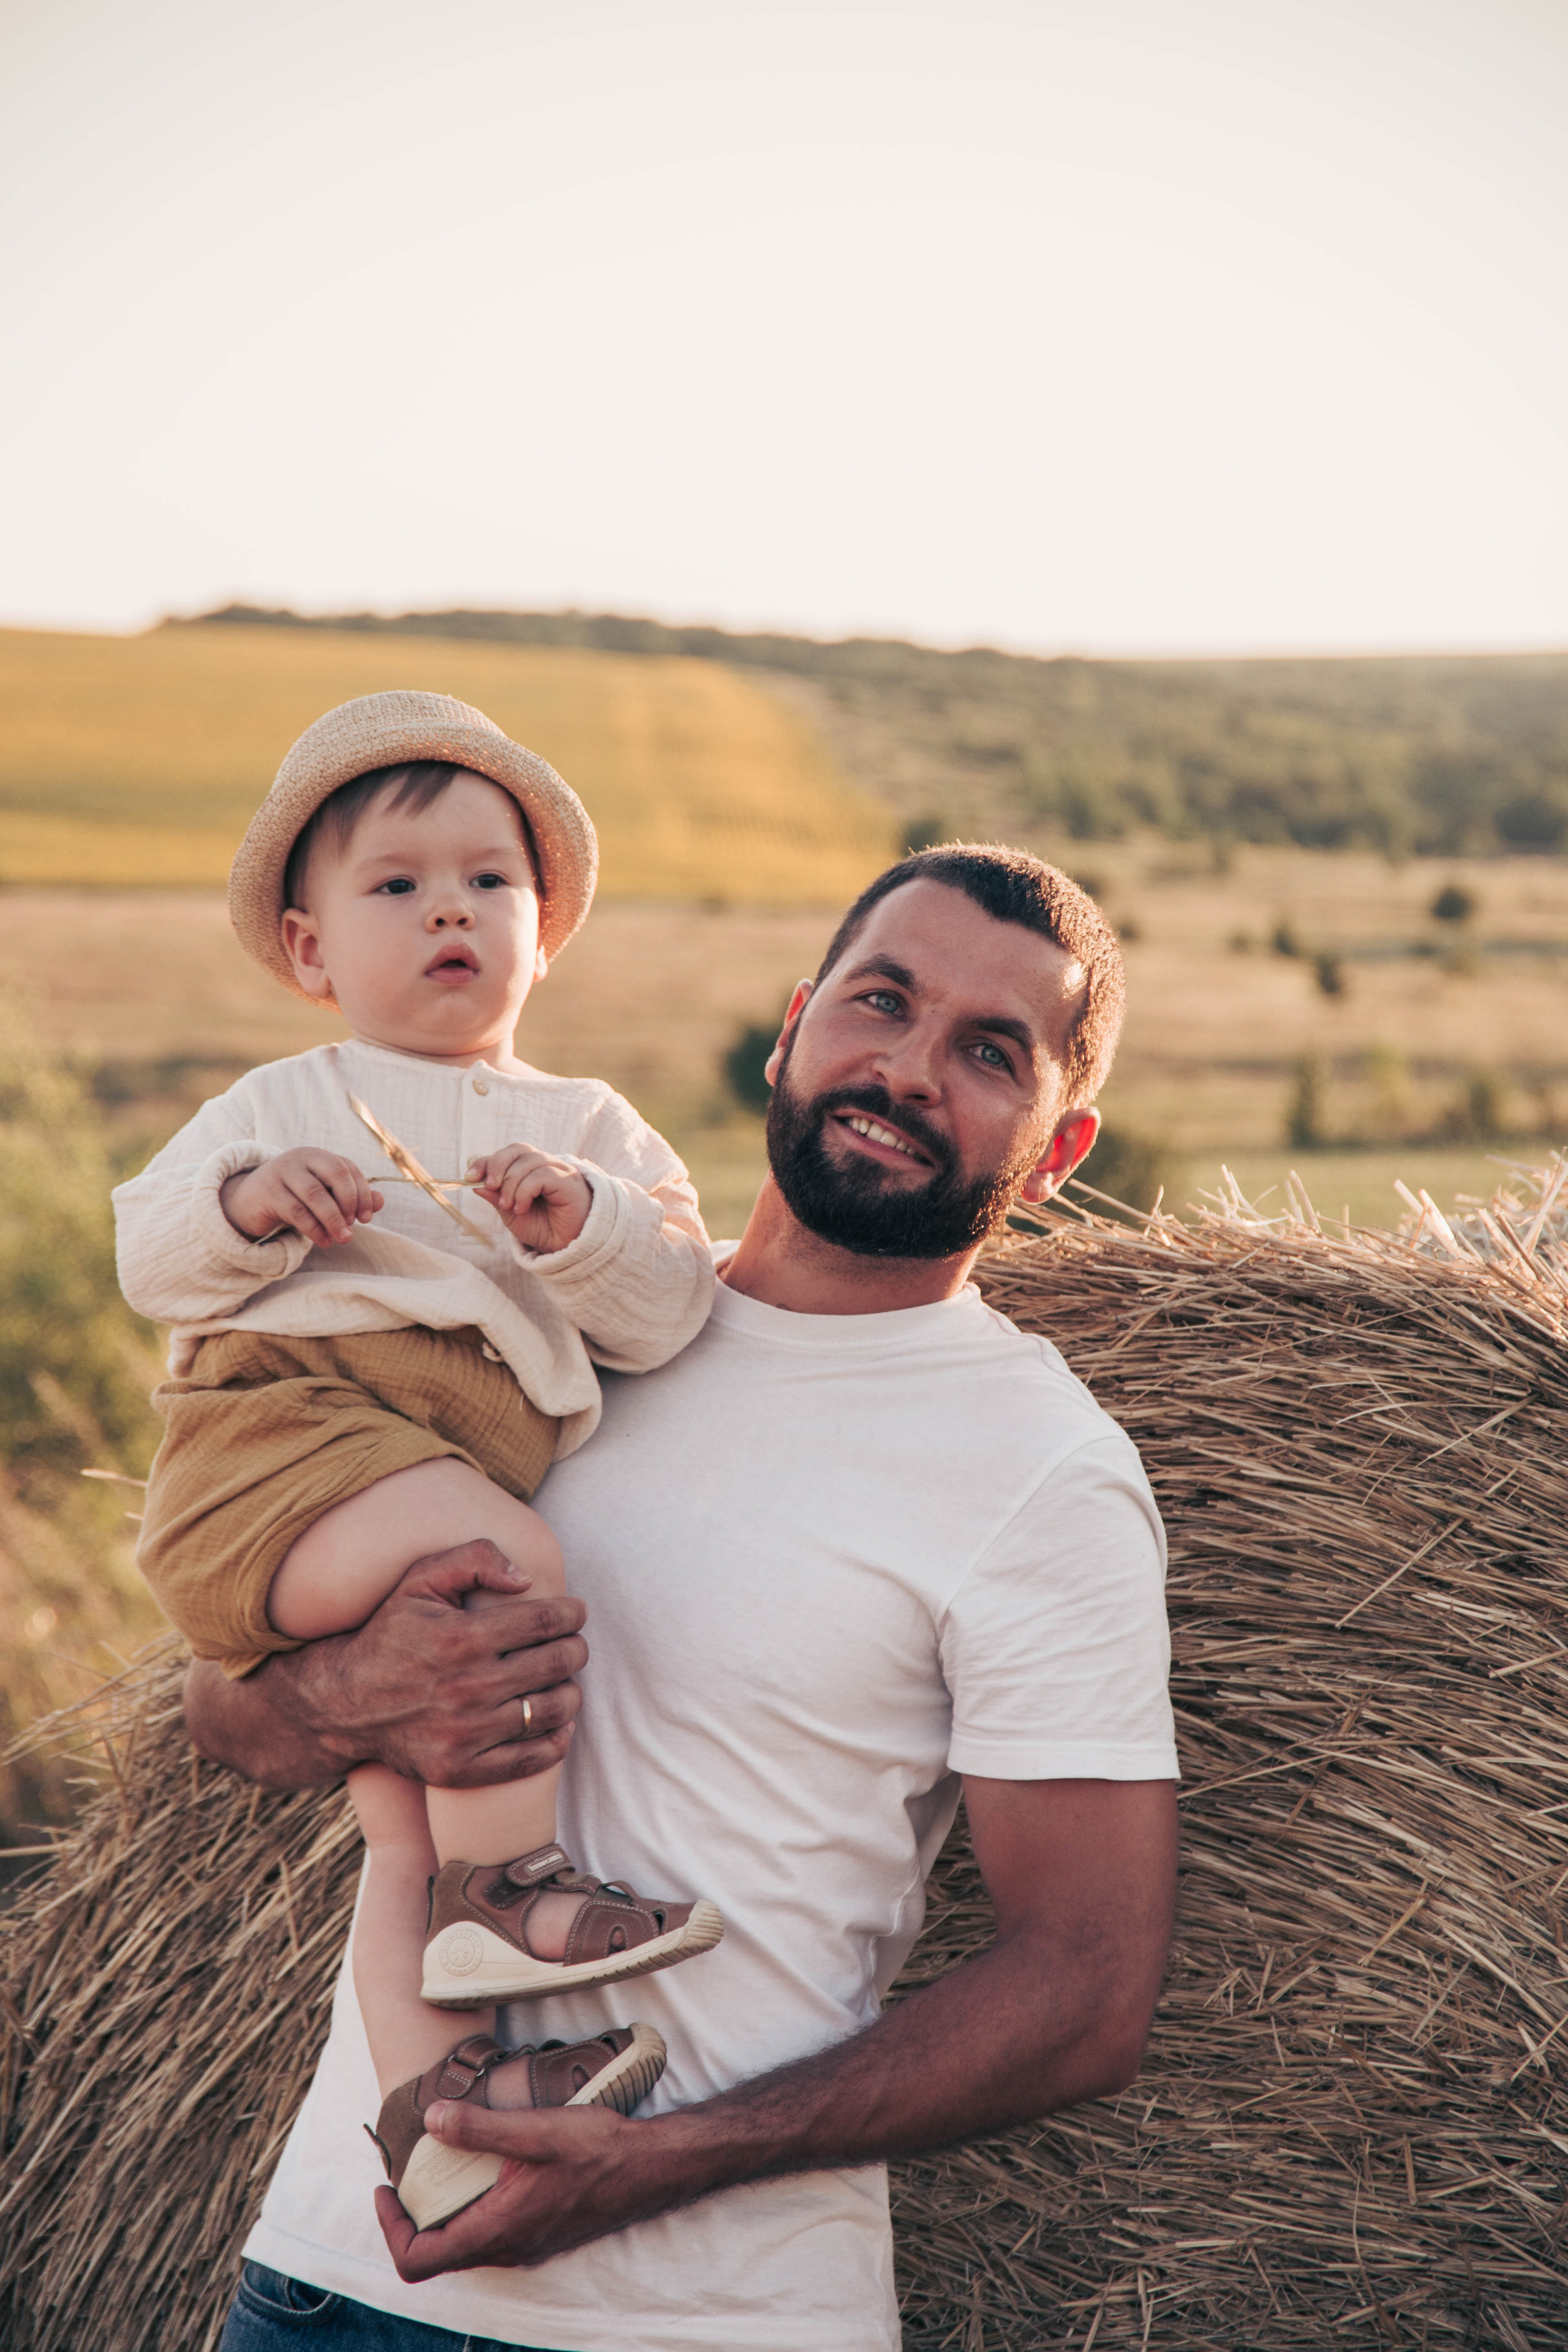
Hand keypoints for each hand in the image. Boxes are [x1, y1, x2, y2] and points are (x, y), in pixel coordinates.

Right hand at [185, 1540, 586, 1788]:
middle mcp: (466, 1687)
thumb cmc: (390, 1634)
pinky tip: (559, 1724)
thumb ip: (473, 1559)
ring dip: (570, 1693)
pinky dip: (555, 1742)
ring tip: (566, 1682)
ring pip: (550, 1711)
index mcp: (460, 1637)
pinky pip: (530, 1760)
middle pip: (555, 1664)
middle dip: (575, 1649)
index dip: (571, 1614)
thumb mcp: (418, 1580)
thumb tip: (525, 1577)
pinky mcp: (460, 1769)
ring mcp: (465, 1733)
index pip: (544, 1622)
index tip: (576, 1612)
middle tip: (574, 1645)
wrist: (343, 1704)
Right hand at [220, 1149, 382, 1245]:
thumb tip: (380, 1201)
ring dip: (333, 1219)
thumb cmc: (294, 1198)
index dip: (362, 1193)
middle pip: (336, 1173)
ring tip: (343, 1238)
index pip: (348, 1168)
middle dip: (349, 1201)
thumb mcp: (323, 1195)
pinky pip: (296, 1211)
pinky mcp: (267, 1191)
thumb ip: (351, 1197)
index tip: (367, 1218)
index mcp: (318, 1156)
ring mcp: (282, 1172)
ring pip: (316, 1194)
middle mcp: (301, 1158)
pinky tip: (324, 1241)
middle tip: (354, 1225)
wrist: (248, 1201)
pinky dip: (314, 1229)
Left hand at [375, 2104, 690, 2278]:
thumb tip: (430, 2118)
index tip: (385, 2188)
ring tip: (438, 2166)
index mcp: (498, 2231)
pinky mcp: (538, 2235)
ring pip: (463, 2246)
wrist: (650, 2167)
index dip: (390, 2229)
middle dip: (410, 2218)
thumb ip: (480, 2128)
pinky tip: (480, 2170)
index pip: (419, 2260)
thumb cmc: (598, 2148)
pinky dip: (468, 2209)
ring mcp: (525, 2247)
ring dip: (440, 2214)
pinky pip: (488, 2235)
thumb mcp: (535, 2129)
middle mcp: (508, 2250)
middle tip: (404, 2172)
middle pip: (436, 2256)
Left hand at [469, 1146, 592, 1253]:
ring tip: (508, 1206)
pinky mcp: (569, 1181)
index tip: (470, 1177)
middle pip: (518, 1150)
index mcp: (531, 1170)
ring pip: (528, 1161)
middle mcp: (545, 1165)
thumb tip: (476, 1184)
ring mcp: (559, 1170)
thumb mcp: (511, 1214)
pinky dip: (525, 1191)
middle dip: (497, 1166)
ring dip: (511, 1184)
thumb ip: (496, 1197)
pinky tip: (522, 1207)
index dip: (487, 1161)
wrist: (566, 1248)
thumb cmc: (543, 1229)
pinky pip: (542, 1175)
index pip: (507, 1154)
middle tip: (490, 1187)